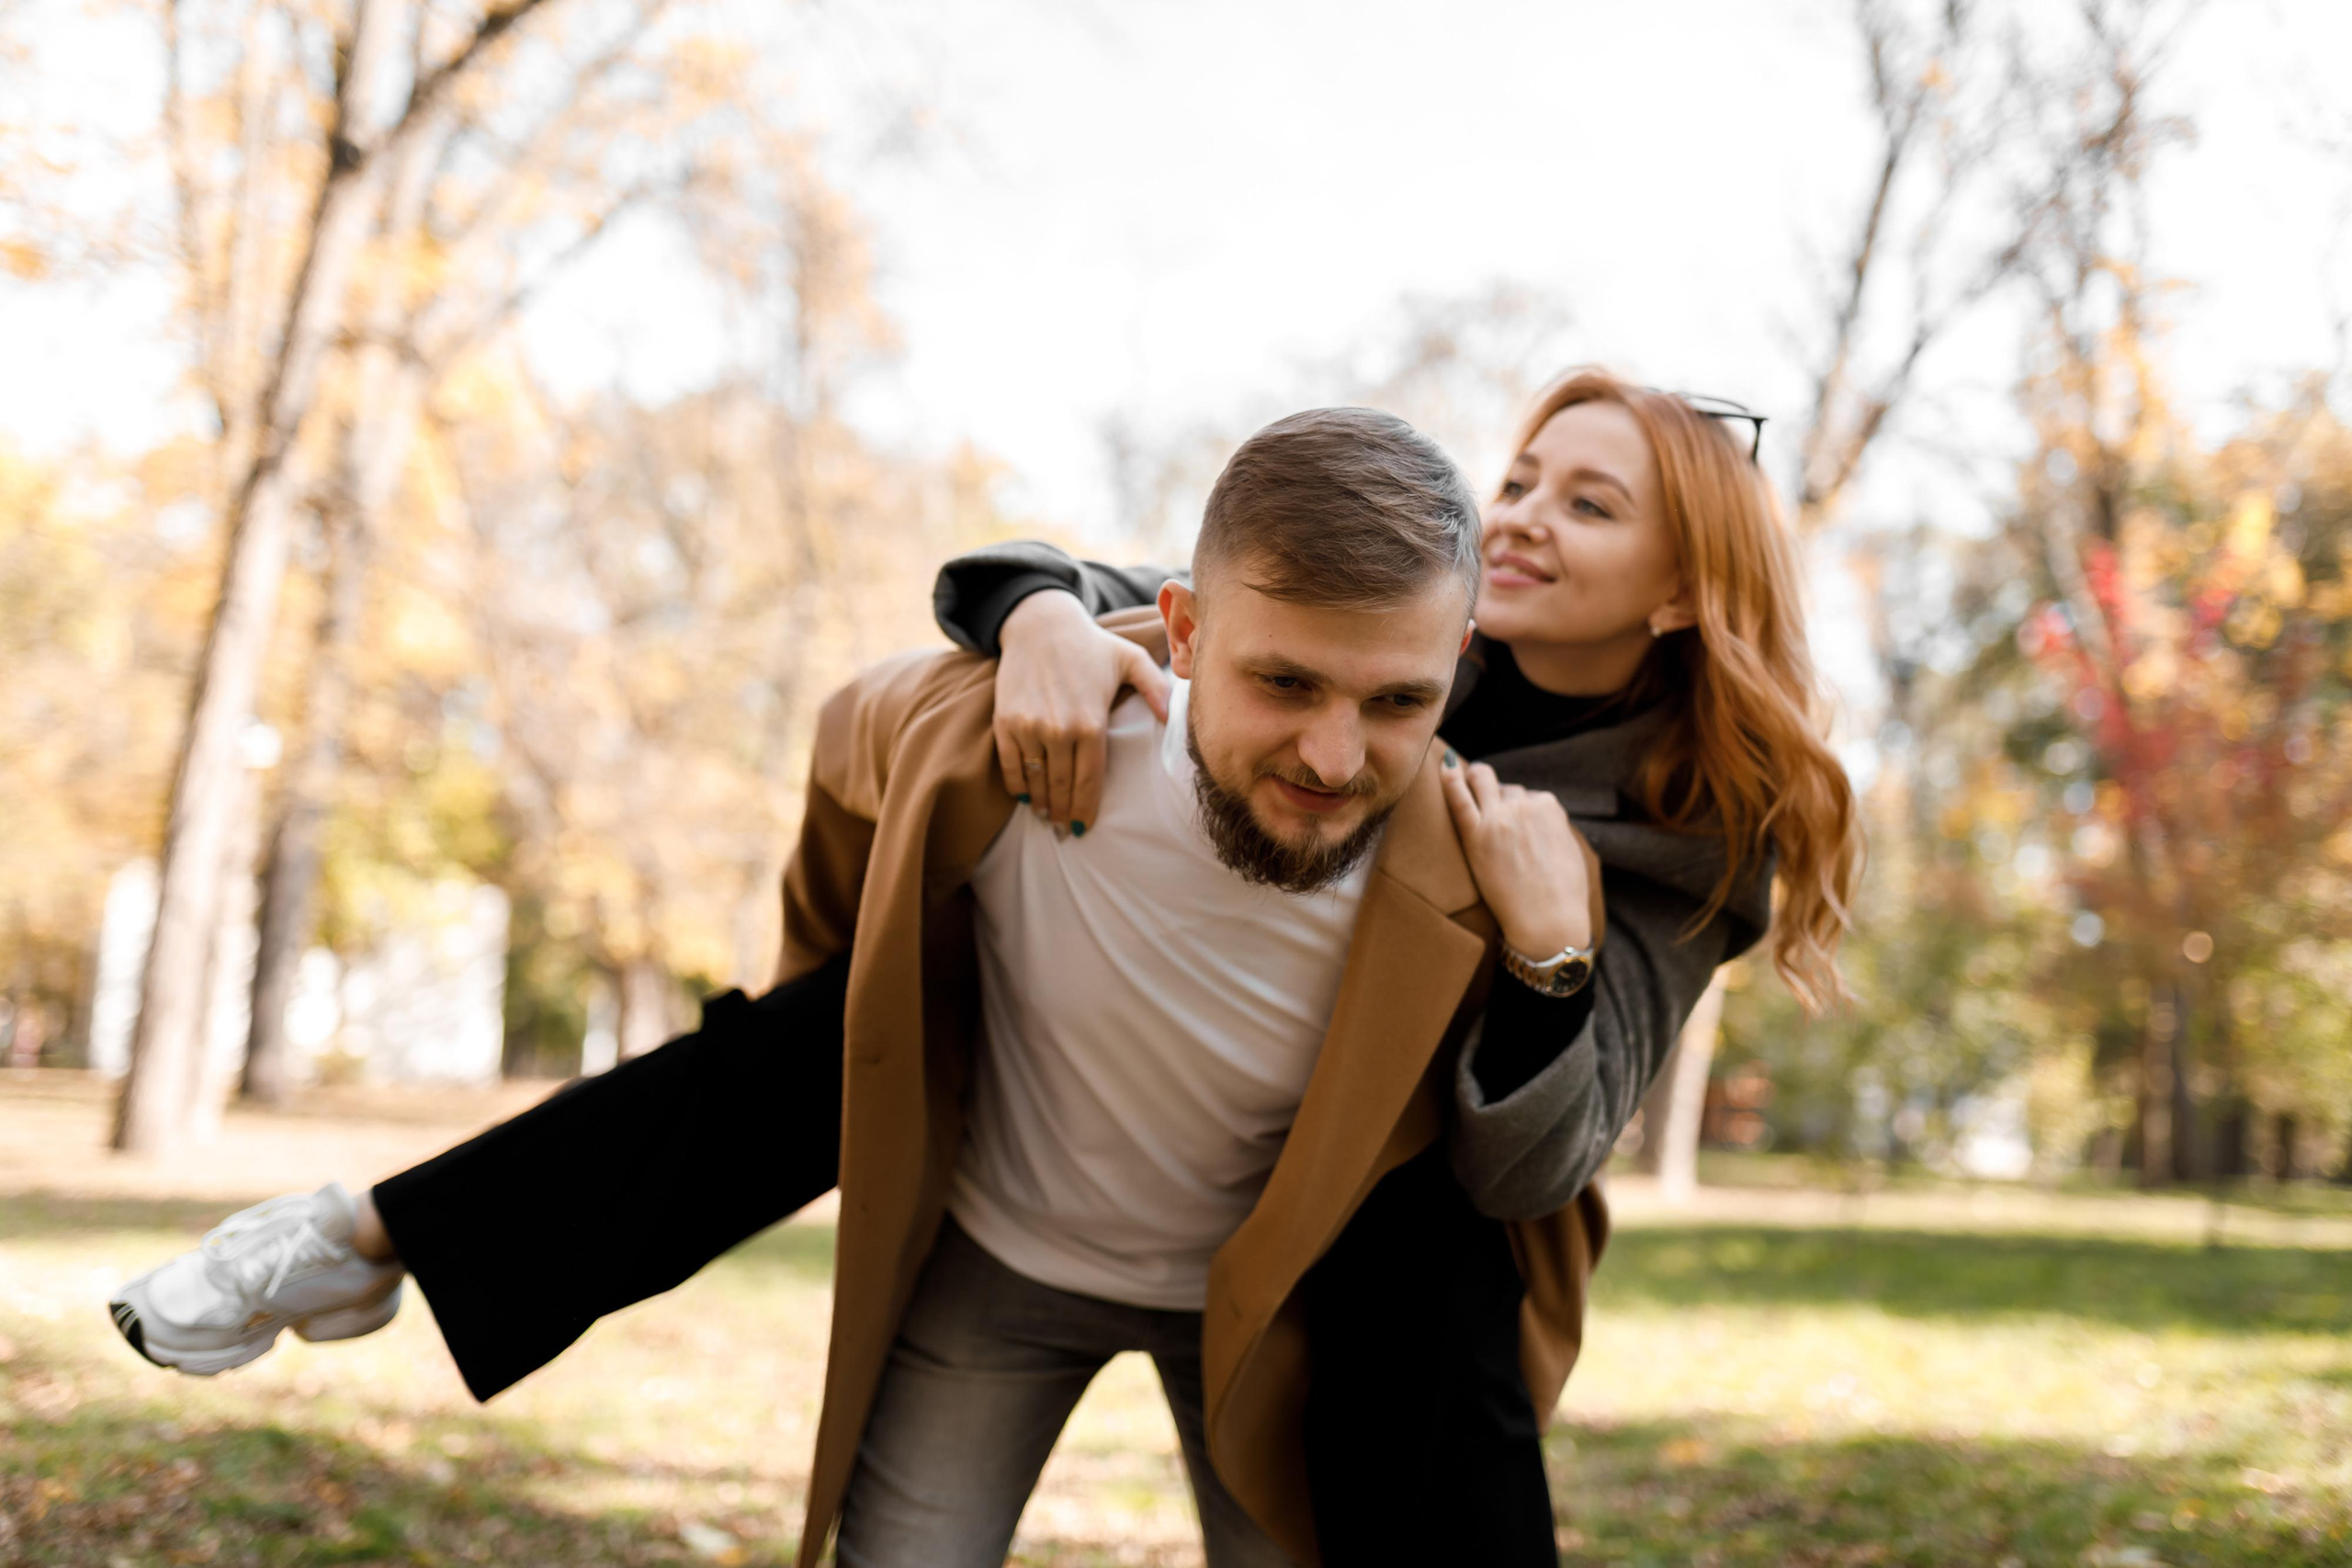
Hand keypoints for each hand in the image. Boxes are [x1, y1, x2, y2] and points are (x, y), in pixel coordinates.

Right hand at [994, 590, 1170, 828]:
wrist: (1038, 624)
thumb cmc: (1090, 645)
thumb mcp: (1130, 658)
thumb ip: (1154, 687)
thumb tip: (1170, 718)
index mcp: (1091, 722)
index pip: (1089, 780)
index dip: (1086, 808)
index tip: (1085, 826)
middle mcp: (1058, 729)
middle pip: (1062, 786)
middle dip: (1064, 812)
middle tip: (1066, 829)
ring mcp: (1028, 727)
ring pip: (1036, 780)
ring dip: (1041, 803)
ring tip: (1047, 816)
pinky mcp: (1005, 721)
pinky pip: (1010, 765)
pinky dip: (1017, 785)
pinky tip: (1025, 796)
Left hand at [1438, 751, 1599, 958]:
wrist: (1549, 922)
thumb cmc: (1563, 897)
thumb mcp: (1571, 852)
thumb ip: (1555, 831)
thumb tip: (1547, 827)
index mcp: (1550, 807)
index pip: (1529, 797)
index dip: (1521, 812)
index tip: (1516, 829)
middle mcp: (1524, 806)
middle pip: (1506, 789)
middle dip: (1500, 796)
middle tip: (1490, 809)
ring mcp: (1498, 818)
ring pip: (1483, 782)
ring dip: (1477, 783)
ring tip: (1467, 784)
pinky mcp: (1476, 836)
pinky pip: (1459, 798)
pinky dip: (1450, 779)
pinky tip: (1444, 765)